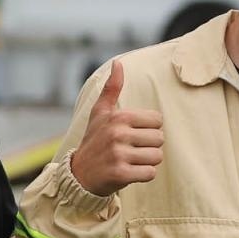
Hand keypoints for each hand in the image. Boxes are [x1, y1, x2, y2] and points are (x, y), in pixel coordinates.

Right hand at [68, 61, 163, 195]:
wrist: (79, 174)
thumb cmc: (94, 140)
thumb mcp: (100, 112)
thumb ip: (112, 88)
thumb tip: (117, 62)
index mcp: (119, 117)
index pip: (157, 120)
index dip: (148, 129)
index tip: (132, 134)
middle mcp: (118, 134)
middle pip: (160, 139)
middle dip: (149, 146)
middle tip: (131, 150)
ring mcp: (119, 155)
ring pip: (157, 157)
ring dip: (147, 161)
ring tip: (130, 160)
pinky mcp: (121, 174)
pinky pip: (150, 173)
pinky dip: (143, 175)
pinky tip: (129, 172)